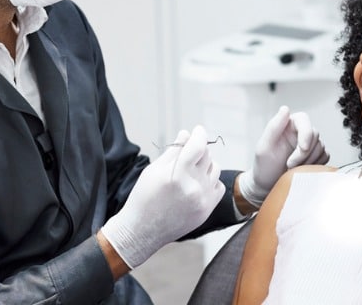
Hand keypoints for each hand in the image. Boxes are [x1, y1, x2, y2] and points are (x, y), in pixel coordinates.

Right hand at [100, 126, 224, 268]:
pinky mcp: (207, 210)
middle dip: (198, 150)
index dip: (199, 134)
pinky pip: (218, 186)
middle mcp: (193, 188)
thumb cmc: (144, 198)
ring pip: (215, 169)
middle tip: (187, 153)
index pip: (198, 146)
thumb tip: (187, 134)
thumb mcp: (153, 170)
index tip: (198, 130)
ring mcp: (202, 200)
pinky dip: (210, 181)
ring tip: (190, 170)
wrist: (142, 231)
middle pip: (206, 156)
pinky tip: (196, 184)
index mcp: (177, 176)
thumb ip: (173, 152)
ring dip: (205, 165)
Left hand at [237, 106, 328, 207]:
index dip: (306, 133)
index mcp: (287, 125)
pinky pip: (325, 156)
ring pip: (321, 146)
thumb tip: (285, 109)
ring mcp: (309, 144)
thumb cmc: (264, 167)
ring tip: (293, 169)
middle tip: (290, 165)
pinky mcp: (316, 156)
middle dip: (304, 153)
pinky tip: (302, 170)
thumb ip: (274, 127)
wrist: (267, 187)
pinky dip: (315, 165)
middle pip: (314, 135)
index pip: (304, 119)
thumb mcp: (263, 147)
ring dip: (308, 161)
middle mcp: (299, 132)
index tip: (302, 148)